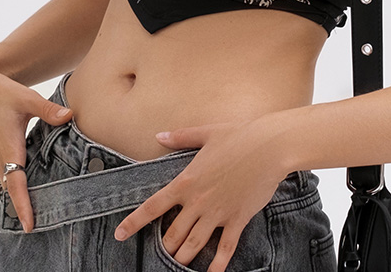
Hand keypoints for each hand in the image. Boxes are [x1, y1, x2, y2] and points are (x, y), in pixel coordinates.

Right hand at [0, 54, 72, 231]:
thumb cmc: (1, 93)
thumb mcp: (27, 98)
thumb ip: (48, 110)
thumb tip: (70, 115)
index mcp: (8, 148)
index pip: (16, 184)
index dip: (23, 205)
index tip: (29, 226)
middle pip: (13, 192)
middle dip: (26, 210)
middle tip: (45, 229)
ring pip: (9, 186)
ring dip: (21, 201)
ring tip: (41, 218)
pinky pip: (6, 178)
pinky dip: (17, 189)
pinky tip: (32, 195)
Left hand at [114, 119, 290, 271]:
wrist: (270, 146)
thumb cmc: (239, 135)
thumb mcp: (205, 133)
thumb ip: (179, 137)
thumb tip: (158, 136)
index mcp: (186, 181)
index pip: (152, 206)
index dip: (133, 223)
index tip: (120, 234)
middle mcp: (198, 201)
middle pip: (172, 233)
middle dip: (164, 246)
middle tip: (162, 251)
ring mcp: (218, 213)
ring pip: (193, 245)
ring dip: (182, 258)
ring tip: (178, 263)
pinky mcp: (237, 220)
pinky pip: (225, 249)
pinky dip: (217, 266)